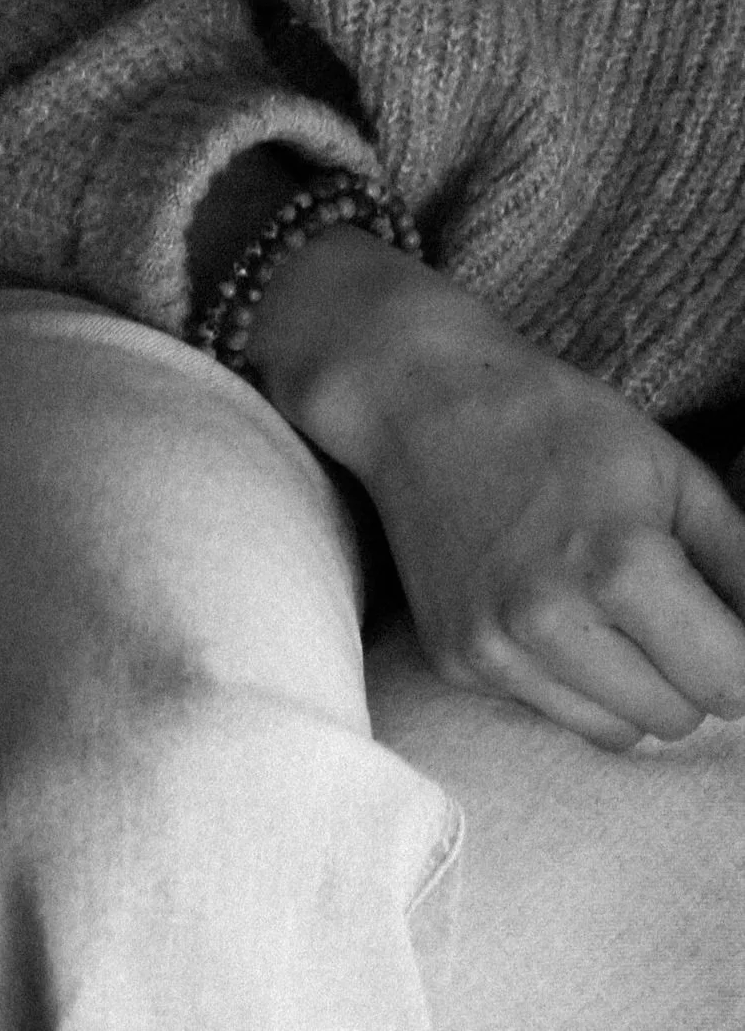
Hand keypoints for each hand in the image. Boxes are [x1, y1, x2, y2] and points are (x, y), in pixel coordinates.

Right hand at [247, 227, 744, 750]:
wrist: (420, 404)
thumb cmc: (558, 426)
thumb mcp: (675, 475)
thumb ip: (743, 566)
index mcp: (622, 567)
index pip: (731, 684)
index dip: (740, 657)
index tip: (723, 625)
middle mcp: (549, 620)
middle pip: (675, 717)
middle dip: (687, 674)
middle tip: (659, 608)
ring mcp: (491, 645)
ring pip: (614, 730)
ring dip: (628, 688)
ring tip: (602, 613)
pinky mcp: (452, 658)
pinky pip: (546, 707)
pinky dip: (562, 676)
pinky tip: (538, 608)